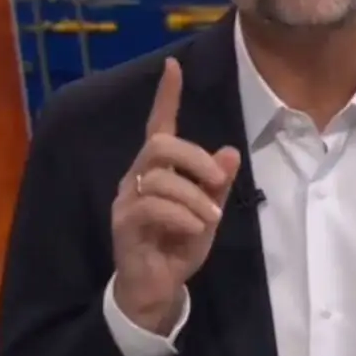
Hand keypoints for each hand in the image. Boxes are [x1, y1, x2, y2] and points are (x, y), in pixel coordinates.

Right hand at [111, 57, 240, 333]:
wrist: (157, 289)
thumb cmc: (179, 246)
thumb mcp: (208, 213)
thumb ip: (218, 185)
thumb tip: (231, 152)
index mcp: (158, 170)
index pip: (159, 125)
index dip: (166, 96)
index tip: (173, 65)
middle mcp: (137, 178)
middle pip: (160, 145)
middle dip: (194, 157)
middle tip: (217, 179)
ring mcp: (127, 200)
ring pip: (160, 177)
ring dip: (194, 197)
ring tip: (210, 218)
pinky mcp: (124, 224)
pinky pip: (152, 207)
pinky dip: (181, 216)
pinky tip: (195, 230)